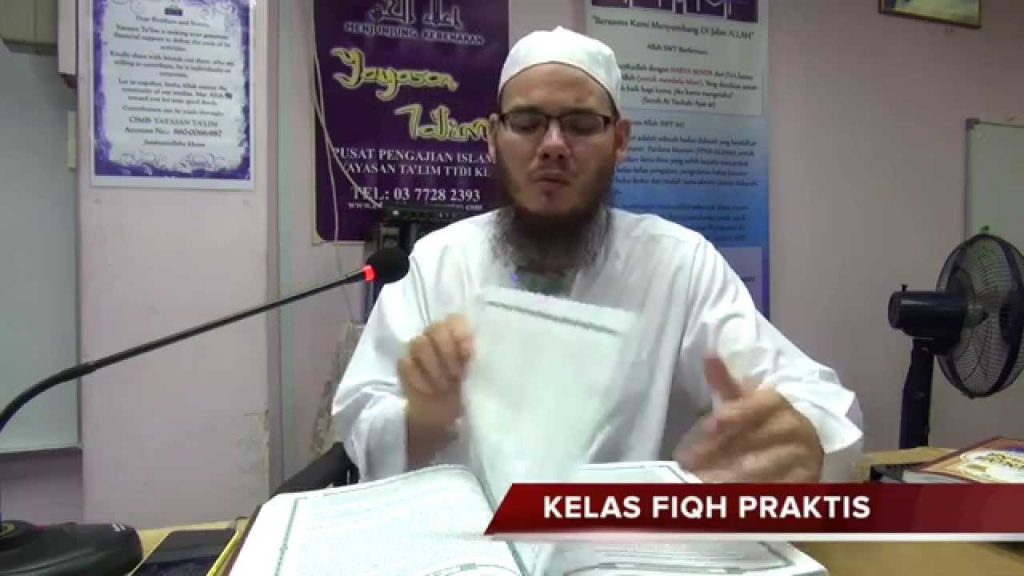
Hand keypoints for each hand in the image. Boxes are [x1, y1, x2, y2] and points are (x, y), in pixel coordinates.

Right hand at [398, 314, 474, 430]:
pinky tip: (430, 390)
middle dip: (448, 352)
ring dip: (434, 367)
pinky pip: (406, 363)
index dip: (461, 333)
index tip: (468, 354)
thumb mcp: (477, 375)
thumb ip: (476, 360)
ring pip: (419, 343)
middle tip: (457, 374)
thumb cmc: (466, 388)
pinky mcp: (404, 363)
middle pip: (436, 328)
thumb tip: (474, 353)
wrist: (444, 412)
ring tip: (445, 385)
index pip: (455, 319)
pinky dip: (420, 379)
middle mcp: (436, 335)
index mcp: (457, 332)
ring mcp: (417, 347)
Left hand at [674, 357, 823, 482]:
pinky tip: (724, 500)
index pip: (747, 410)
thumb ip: (726, 382)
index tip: (701, 431)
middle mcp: (796, 429)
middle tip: (687, 465)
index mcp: (779, 403)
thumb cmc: (765, 421)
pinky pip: (773, 492)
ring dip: (726, 479)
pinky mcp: (807, 483)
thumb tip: (709, 354)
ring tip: (698, 483)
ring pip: (759, 471)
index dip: (724, 420)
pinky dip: (748, 496)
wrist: (806, 445)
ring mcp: (805, 457)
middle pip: (750, 443)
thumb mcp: (746, 400)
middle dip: (715, 455)